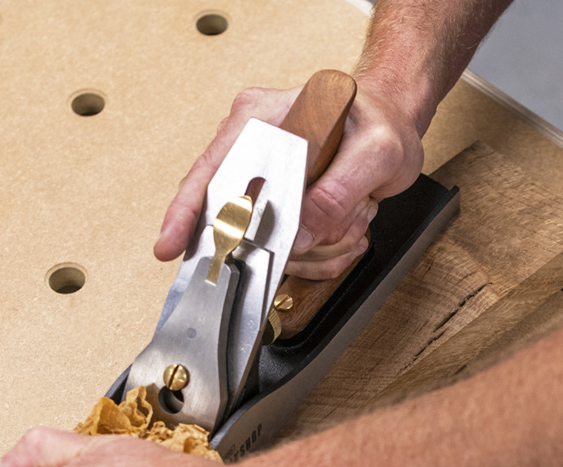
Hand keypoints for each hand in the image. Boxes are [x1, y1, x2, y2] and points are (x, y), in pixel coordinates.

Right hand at [154, 77, 425, 279]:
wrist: (392, 121)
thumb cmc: (380, 121)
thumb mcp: (375, 153)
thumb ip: (337, 192)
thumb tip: (299, 235)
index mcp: (262, 119)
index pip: (211, 171)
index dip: (186, 213)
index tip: (170, 246)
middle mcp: (254, 146)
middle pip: (238, 218)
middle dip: (281, 242)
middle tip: (323, 236)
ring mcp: (265, 179)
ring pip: (268, 244)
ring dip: (314, 247)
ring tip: (348, 219)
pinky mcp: (279, 207)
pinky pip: (287, 249)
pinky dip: (319, 251)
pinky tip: (342, 228)